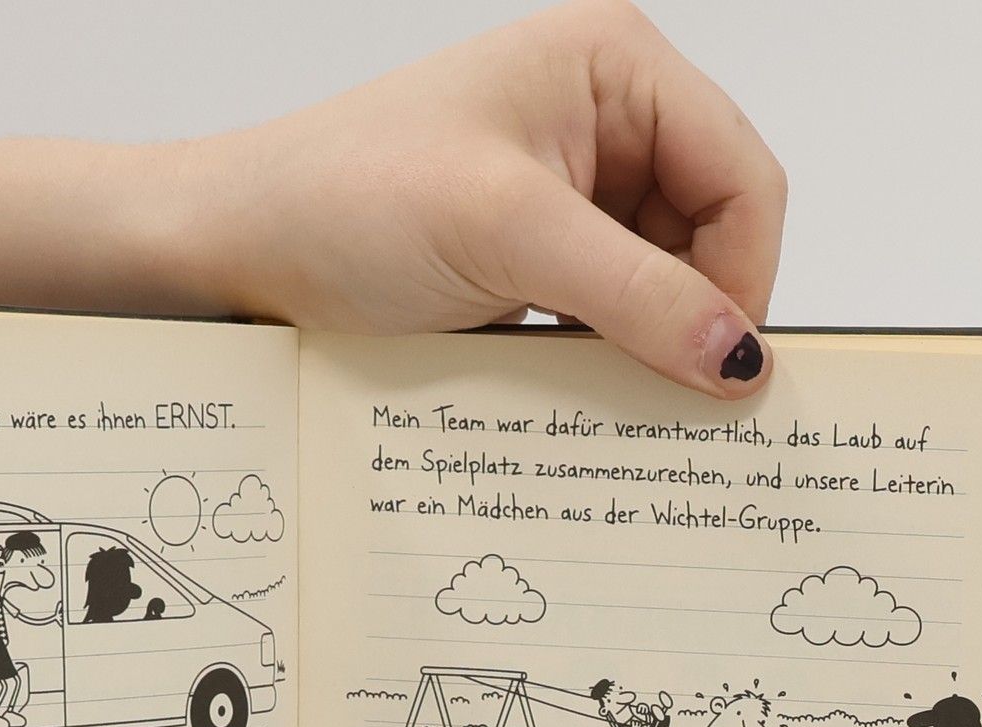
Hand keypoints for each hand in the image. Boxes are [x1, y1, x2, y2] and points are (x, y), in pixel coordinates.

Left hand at [198, 1, 784, 396]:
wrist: (237, 248)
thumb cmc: (341, 196)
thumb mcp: (504, 234)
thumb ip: (635, 292)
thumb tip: (738, 358)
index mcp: (615, 67)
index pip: (742, 175)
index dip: (744, 275)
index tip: (724, 370)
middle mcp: (603, 121)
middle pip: (712, 236)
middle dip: (696, 318)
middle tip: (677, 404)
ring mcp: (568, 196)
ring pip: (663, 288)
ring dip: (647, 348)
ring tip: (616, 401)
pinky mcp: (532, 261)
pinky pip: (607, 319)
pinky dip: (605, 362)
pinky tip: (578, 394)